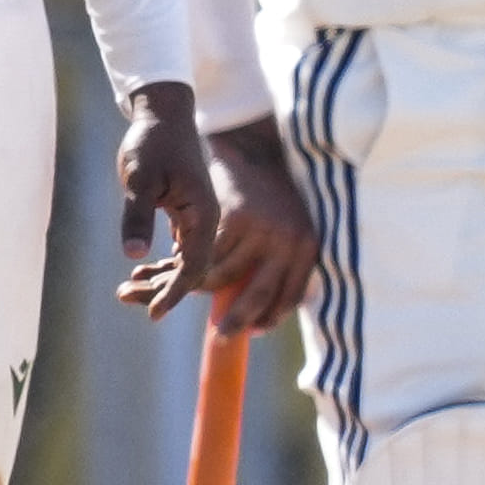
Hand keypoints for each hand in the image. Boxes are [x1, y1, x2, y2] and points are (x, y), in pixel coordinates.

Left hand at [114, 80, 221, 317]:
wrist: (162, 114)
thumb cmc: (152, 143)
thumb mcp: (139, 179)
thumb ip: (137, 217)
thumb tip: (134, 256)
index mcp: (204, 213)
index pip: (195, 265)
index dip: (175, 292)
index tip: (153, 313)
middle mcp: (207, 219)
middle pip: (192, 269)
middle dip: (162, 290)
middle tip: (124, 298)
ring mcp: (198, 217)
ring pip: (185, 261)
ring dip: (160, 279)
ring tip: (125, 290)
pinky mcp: (186, 213)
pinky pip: (180, 249)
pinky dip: (162, 264)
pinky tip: (139, 271)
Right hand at [201, 122, 322, 335]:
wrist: (258, 148)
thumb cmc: (274, 195)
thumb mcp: (292, 227)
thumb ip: (283, 262)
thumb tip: (267, 312)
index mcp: (306, 246)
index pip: (291, 295)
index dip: (271, 318)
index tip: (253, 332)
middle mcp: (287, 241)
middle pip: (258, 294)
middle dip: (237, 320)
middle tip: (221, 336)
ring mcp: (260, 230)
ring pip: (224, 275)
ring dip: (200, 290)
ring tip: (189, 294)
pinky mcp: (233, 218)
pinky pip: (208, 254)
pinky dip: (190, 263)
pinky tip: (177, 265)